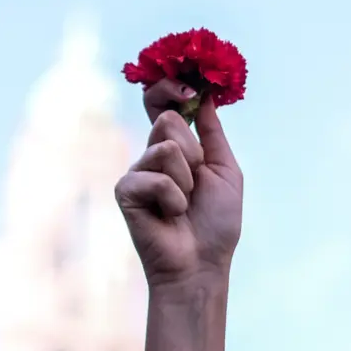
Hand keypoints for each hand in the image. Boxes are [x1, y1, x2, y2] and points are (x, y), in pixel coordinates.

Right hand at [115, 79, 243, 288]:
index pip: (161, 103)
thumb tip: (206, 96)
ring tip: (183, 205)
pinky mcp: (125, 191)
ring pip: (165, 147)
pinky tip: (169, 216)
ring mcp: (136, 172)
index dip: (168, 87)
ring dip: (187, 179)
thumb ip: (213, 133)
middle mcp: (152, 155)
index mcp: (176, 147)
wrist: (202, 263)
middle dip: (193, 151)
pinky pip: (154, 176)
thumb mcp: (225, 170)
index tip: (188, 88)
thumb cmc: (216, 223)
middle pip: (168, 120)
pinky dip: (173, 198)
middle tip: (196, 183)